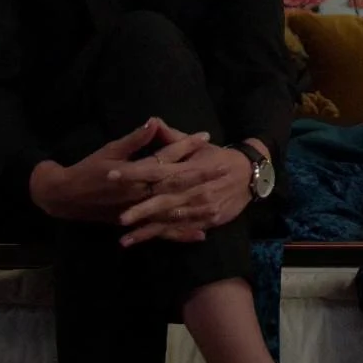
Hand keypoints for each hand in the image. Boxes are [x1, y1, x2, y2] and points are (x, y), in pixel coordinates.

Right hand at [27, 118, 218, 222]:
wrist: (66, 197)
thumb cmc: (89, 169)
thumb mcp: (110, 150)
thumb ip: (134, 140)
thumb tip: (153, 122)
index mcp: (135, 172)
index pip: (166, 157)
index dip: (186, 146)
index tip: (206, 137)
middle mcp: (140, 193)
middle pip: (176, 183)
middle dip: (201, 174)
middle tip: (224, 166)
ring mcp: (139, 212)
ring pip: (173, 209)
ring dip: (197, 204)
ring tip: (220, 199)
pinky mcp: (136, 225)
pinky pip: (162, 232)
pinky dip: (181, 234)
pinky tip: (201, 234)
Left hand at [112, 142, 256, 246]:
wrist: (250, 174)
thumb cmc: (218, 157)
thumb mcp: (198, 145)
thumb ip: (172, 137)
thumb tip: (152, 121)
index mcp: (187, 168)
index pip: (156, 169)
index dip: (134, 173)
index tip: (112, 174)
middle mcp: (193, 189)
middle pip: (163, 199)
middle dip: (141, 209)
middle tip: (119, 218)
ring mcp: (200, 207)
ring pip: (170, 219)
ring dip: (148, 229)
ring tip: (125, 238)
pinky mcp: (206, 220)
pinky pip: (182, 229)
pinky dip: (164, 236)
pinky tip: (145, 241)